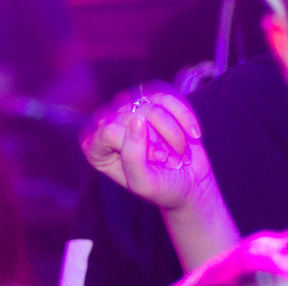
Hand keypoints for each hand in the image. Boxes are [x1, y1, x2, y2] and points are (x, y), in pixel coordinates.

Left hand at [81, 87, 211, 211]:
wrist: (189, 183)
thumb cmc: (161, 188)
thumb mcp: (142, 182)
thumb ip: (132, 156)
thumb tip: (137, 118)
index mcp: (95, 149)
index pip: (109, 131)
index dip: (136, 146)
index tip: (153, 162)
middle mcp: (106, 126)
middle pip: (129, 117)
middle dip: (156, 141)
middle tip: (167, 159)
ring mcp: (128, 109)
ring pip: (150, 105)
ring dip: (172, 131)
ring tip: (177, 151)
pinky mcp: (152, 100)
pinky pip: (167, 96)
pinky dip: (184, 116)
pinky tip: (192, 134)